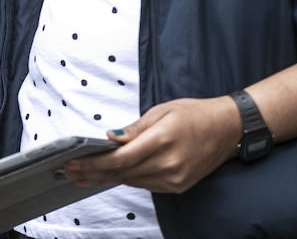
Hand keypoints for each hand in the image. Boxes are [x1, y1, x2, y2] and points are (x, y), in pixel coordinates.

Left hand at [62, 96, 240, 193]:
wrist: (228, 128)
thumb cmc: (194, 114)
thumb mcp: (161, 111)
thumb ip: (134, 129)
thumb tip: (109, 138)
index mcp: (162, 141)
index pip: (120, 159)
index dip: (94, 163)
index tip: (73, 161)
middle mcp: (169, 164)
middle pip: (122, 173)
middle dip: (93, 172)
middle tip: (68, 170)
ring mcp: (175, 179)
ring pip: (132, 181)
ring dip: (106, 178)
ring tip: (83, 175)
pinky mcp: (178, 185)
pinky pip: (145, 184)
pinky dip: (126, 179)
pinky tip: (109, 176)